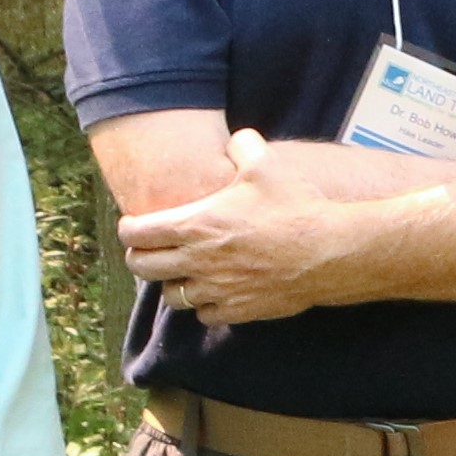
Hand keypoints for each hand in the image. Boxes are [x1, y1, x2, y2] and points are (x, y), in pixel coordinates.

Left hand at [119, 130, 346, 322]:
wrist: (327, 252)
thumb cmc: (295, 206)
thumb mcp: (266, 165)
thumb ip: (243, 147)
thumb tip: (237, 139)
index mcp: (195, 224)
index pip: (136, 234)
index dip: (128, 229)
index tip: (134, 225)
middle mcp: (197, 261)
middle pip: (142, 268)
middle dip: (139, 257)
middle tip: (150, 249)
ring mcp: (216, 289)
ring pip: (170, 296)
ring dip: (171, 283)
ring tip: (182, 272)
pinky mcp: (237, 310)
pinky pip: (204, 315)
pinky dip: (203, 305)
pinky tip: (214, 291)